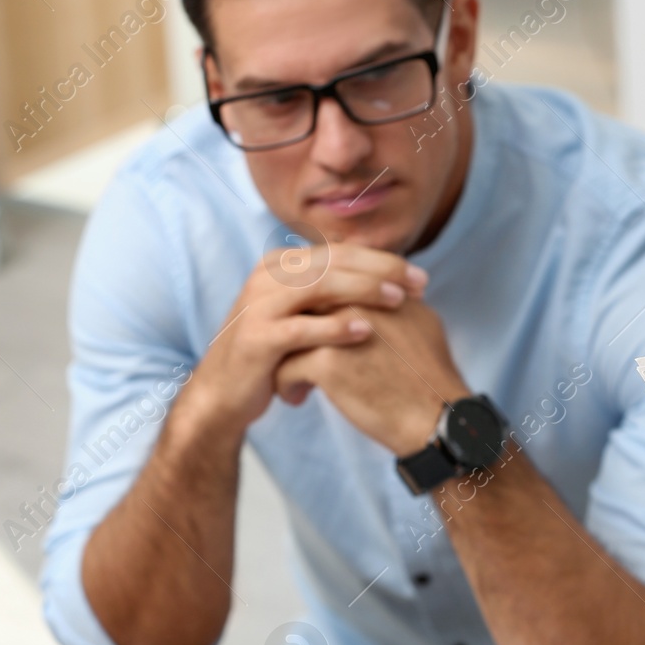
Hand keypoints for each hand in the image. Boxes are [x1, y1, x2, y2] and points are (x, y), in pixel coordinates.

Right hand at [173, 244, 427, 442]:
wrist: (225, 393)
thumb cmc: (274, 354)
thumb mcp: (302, 315)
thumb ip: (332, 293)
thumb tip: (386, 277)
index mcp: (280, 265)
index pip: (340, 251)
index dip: (383, 261)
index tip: (419, 277)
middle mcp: (267, 276)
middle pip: (334, 262)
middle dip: (382, 271)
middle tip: (420, 284)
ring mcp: (258, 305)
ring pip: (319, 286)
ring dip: (364, 291)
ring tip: (399, 301)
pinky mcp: (256, 338)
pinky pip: (302, 328)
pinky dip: (335, 328)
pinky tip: (366, 331)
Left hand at [273, 298, 470, 455]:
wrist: (436, 418)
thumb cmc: (430, 379)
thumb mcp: (421, 323)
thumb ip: (396, 302)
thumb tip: (382, 293)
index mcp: (379, 289)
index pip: (330, 283)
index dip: (315, 308)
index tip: (313, 330)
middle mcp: (357, 302)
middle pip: (304, 304)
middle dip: (295, 326)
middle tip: (293, 349)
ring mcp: (339, 330)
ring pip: (289, 333)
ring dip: (285, 354)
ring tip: (292, 375)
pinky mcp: (327, 363)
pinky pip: (286, 366)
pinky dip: (286, 384)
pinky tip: (297, 397)